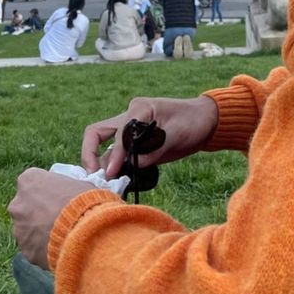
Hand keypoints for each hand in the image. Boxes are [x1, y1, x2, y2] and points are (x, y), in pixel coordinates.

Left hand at [8, 169, 93, 268]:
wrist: (82, 229)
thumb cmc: (82, 199)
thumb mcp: (76, 183)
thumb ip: (64, 187)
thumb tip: (68, 194)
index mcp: (29, 179)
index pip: (31, 181)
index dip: (44, 190)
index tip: (55, 196)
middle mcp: (17, 203)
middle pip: (25, 205)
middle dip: (36, 211)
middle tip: (56, 215)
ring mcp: (18, 227)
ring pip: (27, 228)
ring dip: (38, 230)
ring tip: (60, 233)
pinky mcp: (24, 248)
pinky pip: (32, 247)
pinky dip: (42, 247)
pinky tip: (58, 246)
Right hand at [81, 95, 219, 179]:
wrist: (204, 121)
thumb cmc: (192, 123)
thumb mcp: (175, 137)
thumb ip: (152, 151)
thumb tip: (128, 167)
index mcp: (139, 108)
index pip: (118, 133)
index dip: (114, 155)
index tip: (111, 174)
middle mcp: (129, 115)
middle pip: (97, 132)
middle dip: (90, 155)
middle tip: (93, 177)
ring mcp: (130, 128)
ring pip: (104, 144)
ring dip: (100, 163)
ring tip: (103, 184)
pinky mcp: (134, 141)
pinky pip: (116, 152)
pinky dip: (112, 165)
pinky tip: (115, 180)